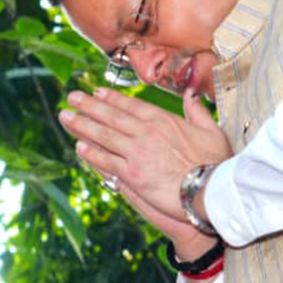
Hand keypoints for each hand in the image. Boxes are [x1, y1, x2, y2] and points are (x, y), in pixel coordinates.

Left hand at [59, 88, 231, 234]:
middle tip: (72, 97)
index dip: (112, 98)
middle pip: (111, 116)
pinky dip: (91, 153)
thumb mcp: (212, 131)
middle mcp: (146, 132)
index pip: (131, 105)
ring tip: (65, 116)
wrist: (211, 190)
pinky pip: (106, 161)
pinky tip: (78, 146)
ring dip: (82, 125)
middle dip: (89, 105)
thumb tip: (191, 95)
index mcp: (164, 120)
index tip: (97, 91)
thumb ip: (198, 112)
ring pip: (103, 135)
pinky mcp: (131, 174)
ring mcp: (136, 153)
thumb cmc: (216, 163)